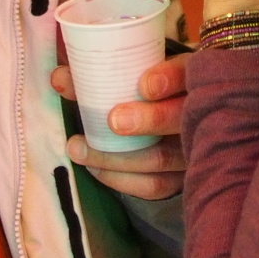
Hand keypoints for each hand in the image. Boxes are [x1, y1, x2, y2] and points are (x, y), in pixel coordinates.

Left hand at [52, 53, 187, 198]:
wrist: (179, 118)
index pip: (189, 72)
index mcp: (192, 75)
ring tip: (79, 147)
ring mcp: (195, 149)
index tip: (145, 85)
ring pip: (162, 158)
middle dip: (149, 120)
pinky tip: (95, 169)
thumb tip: (58, 77)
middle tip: (113, 120)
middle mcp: (200, 113)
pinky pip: (154, 185)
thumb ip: (104, 73)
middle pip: (181, 118)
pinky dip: (121, 179)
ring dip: (117, 156)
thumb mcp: (138, 72)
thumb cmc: (150, 88)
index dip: (170, 78)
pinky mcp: (182, 177)